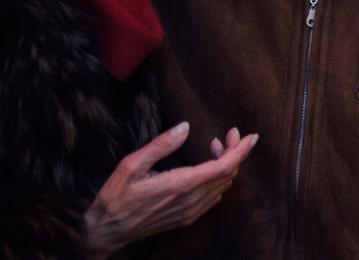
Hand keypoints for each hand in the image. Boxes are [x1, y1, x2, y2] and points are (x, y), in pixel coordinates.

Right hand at [84, 122, 257, 257]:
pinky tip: (206, 168)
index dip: (241, 150)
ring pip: (223, 185)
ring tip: (215, 147)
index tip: (251, 136)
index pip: (224, 167)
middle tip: (227, 135)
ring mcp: (191, 211)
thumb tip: (185, 127)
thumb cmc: (116, 196)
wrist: (107, 231)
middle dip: (234, 152)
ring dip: (226, 164)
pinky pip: (214, 197)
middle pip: (228, 174)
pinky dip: (218, 178)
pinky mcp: (188, 217)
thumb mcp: (131, 165)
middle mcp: (191, 200)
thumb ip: (160, 145)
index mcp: (180, 185)